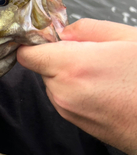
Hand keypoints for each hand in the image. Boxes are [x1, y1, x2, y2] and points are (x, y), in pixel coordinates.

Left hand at [17, 18, 136, 154]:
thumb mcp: (128, 39)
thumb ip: (88, 29)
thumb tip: (64, 32)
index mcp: (72, 67)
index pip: (28, 54)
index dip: (34, 42)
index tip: (47, 36)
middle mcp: (63, 92)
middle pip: (42, 67)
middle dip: (60, 57)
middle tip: (92, 53)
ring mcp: (69, 111)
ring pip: (54, 84)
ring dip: (69, 75)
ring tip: (107, 74)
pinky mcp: (78, 125)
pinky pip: (65, 99)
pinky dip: (77, 91)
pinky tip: (107, 89)